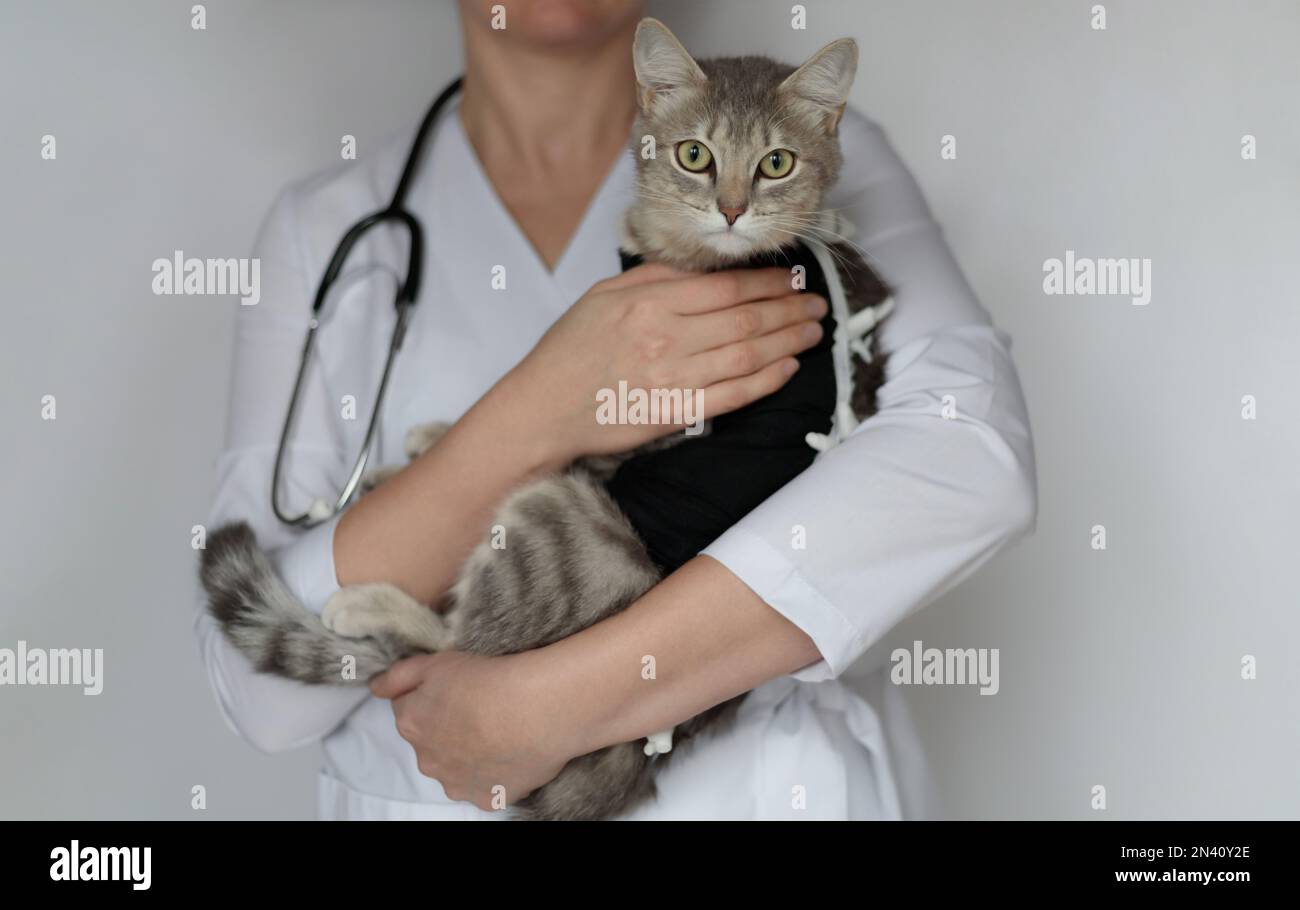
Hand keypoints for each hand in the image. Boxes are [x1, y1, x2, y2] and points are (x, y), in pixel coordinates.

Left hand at [370, 651, 570, 810]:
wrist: (537, 710)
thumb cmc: (489, 680)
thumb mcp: (436, 662)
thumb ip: (398, 676)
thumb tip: (374, 688)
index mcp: (411, 724)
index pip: (409, 709)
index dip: (433, 696)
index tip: (458, 688)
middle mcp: (428, 761)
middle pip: (431, 742)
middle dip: (448, 729)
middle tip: (481, 708)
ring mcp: (457, 784)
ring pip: (456, 767)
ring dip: (469, 754)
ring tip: (500, 730)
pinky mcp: (487, 798)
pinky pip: (485, 786)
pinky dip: (494, 772)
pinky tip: (511, 752)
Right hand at [499, 263, 825, 461]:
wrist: (542, 409)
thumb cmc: (570, 350)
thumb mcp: (604, 296)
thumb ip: (655, 277)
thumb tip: (704, 269)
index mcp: (649, 301)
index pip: (726, 288)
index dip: (768, 283)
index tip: (792, 279)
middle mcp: (666, 337)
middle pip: (747, 318)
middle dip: (790, 309)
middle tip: (817, 303)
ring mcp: (674, 377)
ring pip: (748, 354)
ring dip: (789, 341)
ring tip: (813, 331)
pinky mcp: (676, 414)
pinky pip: (734, 395)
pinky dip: (767, 381)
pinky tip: (788, 368)